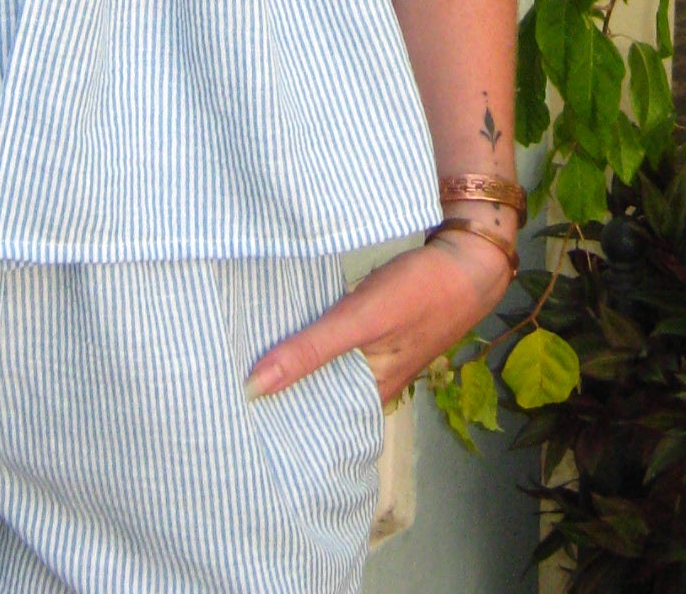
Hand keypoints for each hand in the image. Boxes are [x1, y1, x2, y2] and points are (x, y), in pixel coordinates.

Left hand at [246, 226, 513, 407]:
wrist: (466, 260)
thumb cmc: (419, 292)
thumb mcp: (361, 320)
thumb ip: (311, 350)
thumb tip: (253, 388)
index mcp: (368, 396)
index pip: (311, 424)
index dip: (273, 421)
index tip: (227, 415)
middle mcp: (369, 385)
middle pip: (313, 396)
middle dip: (275, 391)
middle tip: (219, 384)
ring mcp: (372, 358)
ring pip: (322, 370)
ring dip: (291, 363)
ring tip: (237, 360)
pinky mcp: (372, 333)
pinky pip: (332, 346)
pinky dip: (308, 341)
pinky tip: (282, 330)